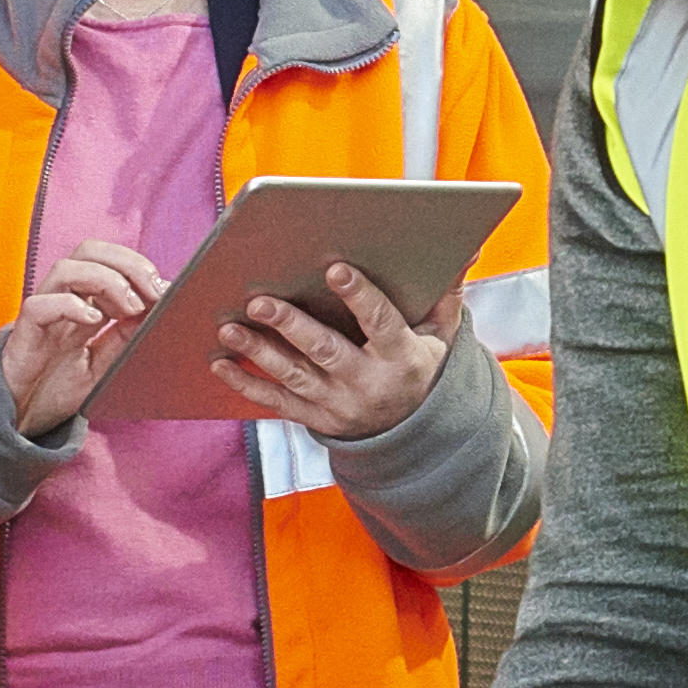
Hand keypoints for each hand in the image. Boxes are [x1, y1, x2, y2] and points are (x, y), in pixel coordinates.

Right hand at [0, 236, 176, 437]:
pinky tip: (94, 320)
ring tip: (130, 307)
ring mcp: (42, 312)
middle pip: (89, 252)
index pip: (109, 261)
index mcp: (83, 303)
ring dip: (105, 280)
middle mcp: (62, 300)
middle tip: (152, 291)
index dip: (138, 268)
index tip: (165, 290)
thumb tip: (156, 312)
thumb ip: (124, 338)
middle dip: (127, 263)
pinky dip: (70, 306)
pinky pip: (40, 305)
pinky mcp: (25, 333)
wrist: (19, 416)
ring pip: (65, 269)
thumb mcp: (103, 364)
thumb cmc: (56, 387)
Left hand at [217, 262, 457, 442]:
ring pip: (294, 376)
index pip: (380, 323)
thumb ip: (447, 293)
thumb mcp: (442, 336)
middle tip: (260, 300)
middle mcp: (368, 384)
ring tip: (229, 327)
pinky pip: (277, 403)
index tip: (335, 268)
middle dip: (291, 326)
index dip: (360, 296)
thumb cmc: (422, 368)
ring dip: (259, 352)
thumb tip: (467, 250)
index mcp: (402, 356)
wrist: (414, 438)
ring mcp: (339, 405)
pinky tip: (220, 364)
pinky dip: (246, 385)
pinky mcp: (316, 420)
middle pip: (326, 351)